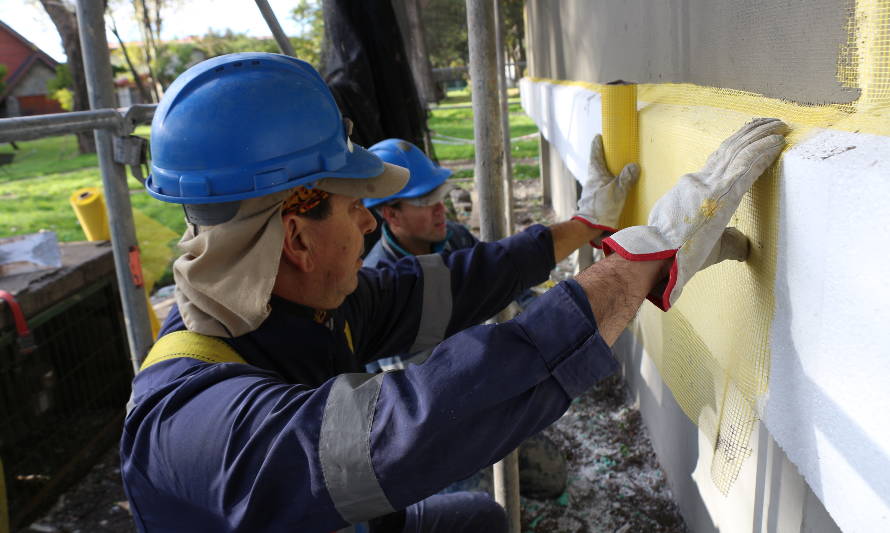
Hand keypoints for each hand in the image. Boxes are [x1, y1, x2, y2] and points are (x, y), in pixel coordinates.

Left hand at [572, 134, 638, 246]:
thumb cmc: (602, 207)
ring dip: (605, 173)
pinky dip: (606, 185)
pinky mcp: (593, 201)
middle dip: (602, 158)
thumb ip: (626, 178)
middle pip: (596, 165)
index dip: (597, 145)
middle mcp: (590, 180)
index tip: (598, 137)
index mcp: (595, 174)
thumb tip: (634, 166)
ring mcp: (591, 191)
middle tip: (609, 152)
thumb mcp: (618, 191)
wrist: (589, 227)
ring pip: (598, 178)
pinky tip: (612, 189)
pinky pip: (600, 188)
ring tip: (614, 171)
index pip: (595, 155)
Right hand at [602, 118, 787, 310]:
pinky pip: (747, 164)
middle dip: (751, 133)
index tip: (748, 134)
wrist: (655, 253)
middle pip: (730, 149)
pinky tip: (777, 142)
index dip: (735, 144)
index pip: (718, 161)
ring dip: (761, 136)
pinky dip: (763, 151)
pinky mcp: (722, 192)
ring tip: (779, 126)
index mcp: (692, 189)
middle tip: (769, 122)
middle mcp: (701, 180)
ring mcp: (711, 184)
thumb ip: (722, 238)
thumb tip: (743, 245)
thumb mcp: (694, 239)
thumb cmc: (672, 253)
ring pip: (740, 150)